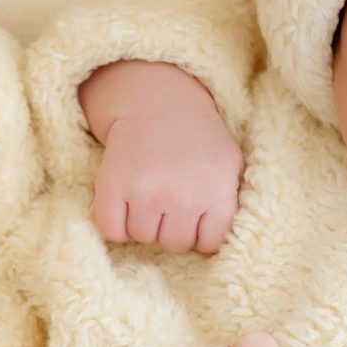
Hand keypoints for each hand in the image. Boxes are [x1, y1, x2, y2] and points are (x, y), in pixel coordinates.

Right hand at [83, 64, 243, 252]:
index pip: (210, 243)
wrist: (158, 102)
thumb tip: (229, 236)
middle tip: (169, 201)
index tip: (195, 216)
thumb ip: (234, 200)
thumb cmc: (199, 138)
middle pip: (174, 244)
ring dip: (144, 224)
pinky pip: (111, 231)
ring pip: (143, 237)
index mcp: (216, 192)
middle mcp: (182, 196)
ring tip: (149, 197)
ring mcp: (146, 192)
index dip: (201, 233)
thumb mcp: (231, 163)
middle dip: (171, 228)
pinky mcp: (113, 186)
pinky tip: (125, 205)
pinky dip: (115, 225)